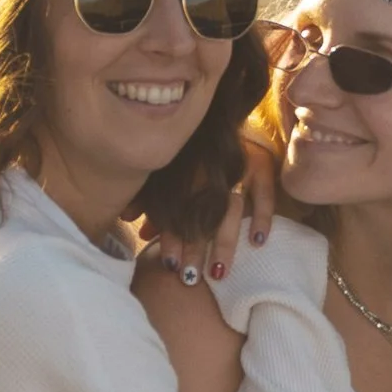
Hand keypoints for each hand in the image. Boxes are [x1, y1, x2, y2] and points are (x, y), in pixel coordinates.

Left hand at [135, 128, 282, 282]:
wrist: (227, 114)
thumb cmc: (195, 150)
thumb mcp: (168, 168)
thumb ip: (148, 193)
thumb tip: (127, 218)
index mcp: (185, 167)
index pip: (176, 206)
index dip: (171, 235)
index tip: (169, 263)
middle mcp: (211, 167)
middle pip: (202, 214)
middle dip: (194, 248)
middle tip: (190, 277)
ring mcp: (239, 166)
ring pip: (230, 209)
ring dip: (222, 243)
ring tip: (218, 272)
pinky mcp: (263, 164)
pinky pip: (265, 194)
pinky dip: (261, 217)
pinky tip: (256, 241)